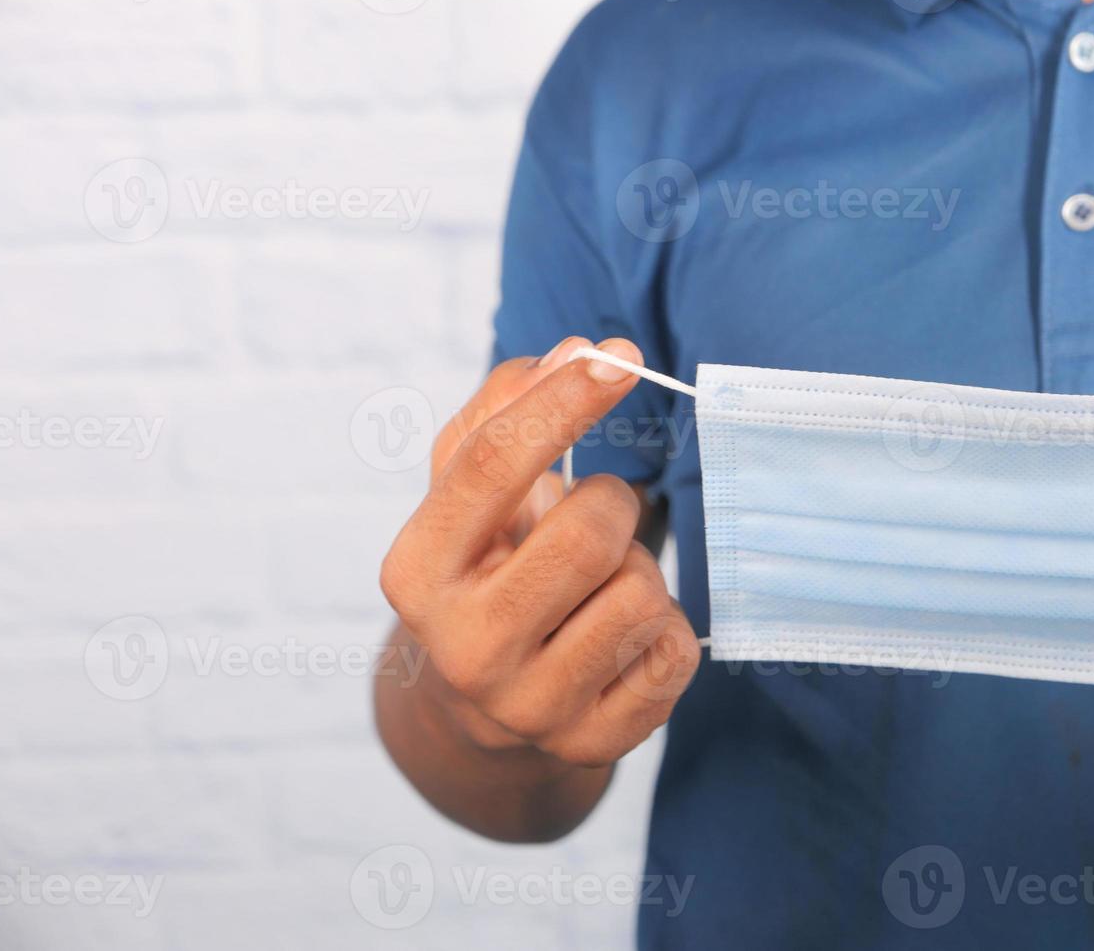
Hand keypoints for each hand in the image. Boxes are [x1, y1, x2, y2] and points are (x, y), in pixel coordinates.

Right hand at [379, 336, 699, 769]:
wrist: (479, 709)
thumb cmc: (486, 570)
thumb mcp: (470, 492)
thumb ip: (508, 409)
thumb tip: (577, 349)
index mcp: (418, 571)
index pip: (491, 464)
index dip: (564, 399)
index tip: (621, 357)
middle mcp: (464, 648)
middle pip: (589, 532)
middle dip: (612, 506)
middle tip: (595, 518)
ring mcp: (529, 708)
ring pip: (642, 593)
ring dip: (639, 571)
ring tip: (598, 589)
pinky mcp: (593, 744)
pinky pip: (675, 652)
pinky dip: (664, 628)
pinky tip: (620, 639)